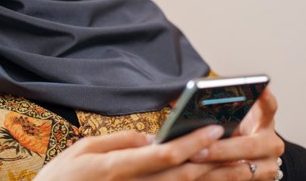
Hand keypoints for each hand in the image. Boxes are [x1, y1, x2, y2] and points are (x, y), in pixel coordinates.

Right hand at [34, 125, 224, 180]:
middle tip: (244, 150)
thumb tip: (150, 138)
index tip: (214, 130)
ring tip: (242, 169)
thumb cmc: (61, 178)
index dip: (192, 143)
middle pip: (182, 176)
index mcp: (117, 168)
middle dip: (215, 163)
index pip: (164, 155)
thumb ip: (120, 141)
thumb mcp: (83, 149)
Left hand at [190, 88, 284, 179]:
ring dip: (214, 168)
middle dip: (221, 149)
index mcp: (264, 122)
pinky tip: (197, 176)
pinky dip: (213, 178)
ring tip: (192, 162)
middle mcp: (271, 143)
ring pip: (241, 171)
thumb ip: (222, 113)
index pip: (269, 107)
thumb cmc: (235, 134)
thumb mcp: (233, 120)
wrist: (251, 160)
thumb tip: (190, 106)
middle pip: (249, 146)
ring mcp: (268, 165)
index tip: (261, 88)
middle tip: (198, 149)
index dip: (265, 99)